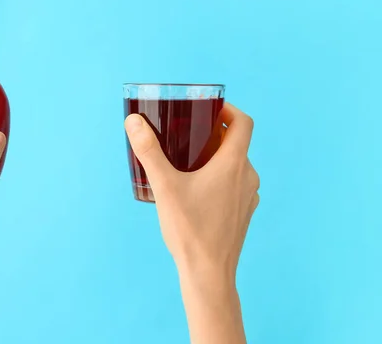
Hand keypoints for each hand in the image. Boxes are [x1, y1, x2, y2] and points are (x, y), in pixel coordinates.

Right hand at [124, 103, 258, 343]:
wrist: (208, 274)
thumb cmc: (189, 230)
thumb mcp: (165, 186)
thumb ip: (149, 151)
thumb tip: (133, 122)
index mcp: (234, 165)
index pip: (243, 123)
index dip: (227, 110)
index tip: (207, 109)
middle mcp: (247, 177)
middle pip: (236, 143)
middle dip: (213, 134)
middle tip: (187, 135)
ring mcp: (248, 197)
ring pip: (235, 165)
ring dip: (216, 157)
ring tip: (188, 162)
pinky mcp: (243, 213)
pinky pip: (234, 184)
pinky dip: (219, 177)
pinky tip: (196, 190)